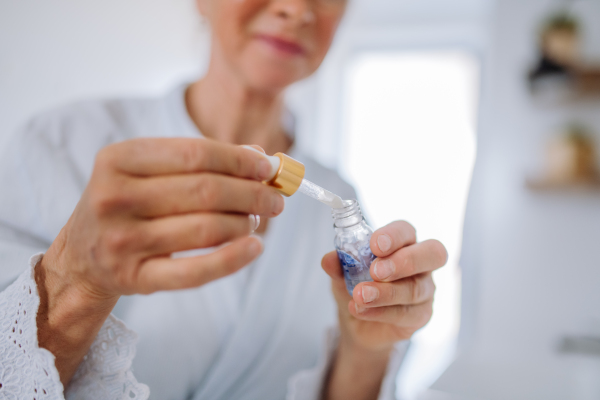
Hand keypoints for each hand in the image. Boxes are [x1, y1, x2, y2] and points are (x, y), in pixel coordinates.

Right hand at [37, 138, 283, 384]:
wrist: (82, 256)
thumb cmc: (128, 204)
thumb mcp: (150, 171)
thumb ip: (200, 160)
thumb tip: (260, 158)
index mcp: (118, 159)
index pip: (195, 154)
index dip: (238, 160)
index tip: (267, 168)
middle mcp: (114, 197)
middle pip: (204, 191)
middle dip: (251, 194)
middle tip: (275, 200)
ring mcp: (121, 240)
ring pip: (205, 228)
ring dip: (244, 223)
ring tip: (257, 221)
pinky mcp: (133, 277)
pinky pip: (194, 272)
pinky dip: (232, 260)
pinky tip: (254, 248)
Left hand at [321, 221, 446, 399]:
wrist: (358, 324)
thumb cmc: (357, 286)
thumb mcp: (342, 273)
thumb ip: (338, 264)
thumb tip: (329, 258)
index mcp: (403, 243)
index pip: (407, 231)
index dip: (394, 235)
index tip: (374, 245)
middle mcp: (421, 264)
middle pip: (433, 254)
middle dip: (404, 261)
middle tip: (376, 271)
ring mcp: (425, 290)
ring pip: (415, 289)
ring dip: (385, 292)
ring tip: (359, 295)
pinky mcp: (421, 315)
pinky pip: (407, 314)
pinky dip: (381, 312)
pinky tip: (361, 310)